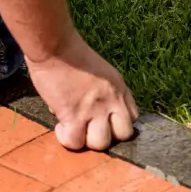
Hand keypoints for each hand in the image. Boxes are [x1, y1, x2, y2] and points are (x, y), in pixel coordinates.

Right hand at [26, 30, 138, 150]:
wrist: (56, 47)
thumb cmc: (73, 56)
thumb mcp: (102, 72)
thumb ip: (103, 92)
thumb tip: (90, 112)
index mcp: (120, 88)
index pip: (133, 117)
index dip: (117, 124)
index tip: (103, 120)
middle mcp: (112, 100)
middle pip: (124, 135)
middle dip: (108, 137)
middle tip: (90, 128)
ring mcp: (95, 110)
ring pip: (101, 144)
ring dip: (86, 141)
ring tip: (75, 129)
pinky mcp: (74, 115)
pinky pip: (74, 142)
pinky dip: (66, 138)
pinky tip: (60, 126)